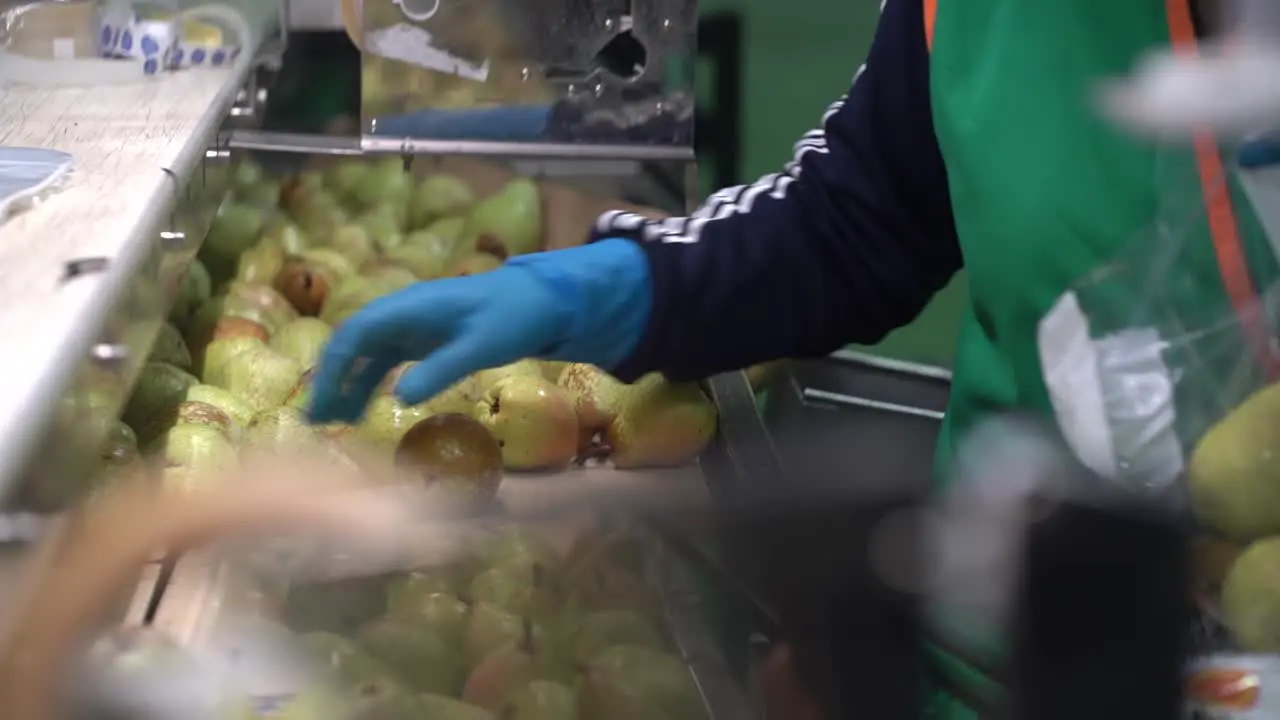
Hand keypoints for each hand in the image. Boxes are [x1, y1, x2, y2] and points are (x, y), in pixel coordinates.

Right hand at [308, 238, 651, 423]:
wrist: (540, 299)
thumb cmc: (512, 317)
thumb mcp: (481, 346)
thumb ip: (442, 369)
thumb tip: (399, 398)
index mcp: (410, 308)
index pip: (357, 334)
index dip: (335, 367)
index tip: (323, 401)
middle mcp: (402, 314)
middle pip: (353, 345)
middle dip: (331, 380)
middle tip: (316, 421)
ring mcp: (411, 326)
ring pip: (366, 355)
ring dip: (347, 386)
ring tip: (334, 424)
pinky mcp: (422, 339)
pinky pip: (384, 361)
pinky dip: (369, 383)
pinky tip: (363, 409)